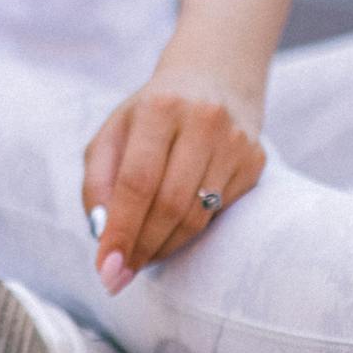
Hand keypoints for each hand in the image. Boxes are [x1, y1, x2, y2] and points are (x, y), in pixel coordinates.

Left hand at [82, 64, 267, 291]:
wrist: (214, 76)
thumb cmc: (150, 113)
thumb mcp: (113, 133)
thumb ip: (98, 181)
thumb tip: (102, 233)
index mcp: (159, 108)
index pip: (136, 182)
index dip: (121, 230)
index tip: (106, 268)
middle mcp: (203, 122)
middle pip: (169, 204)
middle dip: (140, 248)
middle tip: (118, 277)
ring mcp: (235, 142)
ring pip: (197, 215)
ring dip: (163, 247)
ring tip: (139, 258)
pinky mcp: (255, 161)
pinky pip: (218, 213)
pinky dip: (188, 233)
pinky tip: (169, 235)